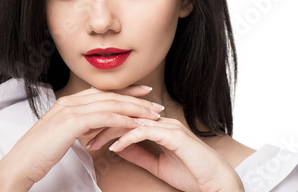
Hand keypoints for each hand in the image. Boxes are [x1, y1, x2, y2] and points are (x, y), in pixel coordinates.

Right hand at [0, 85, 163, 190]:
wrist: (20, 163)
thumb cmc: (40, 153)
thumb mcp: (62, 134)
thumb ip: (79, 125)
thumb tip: (95, 126)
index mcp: (67, 102)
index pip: (102, 92)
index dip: (124, 92)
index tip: (143, 93)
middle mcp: (69, 102)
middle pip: (109, 95)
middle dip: (135, 98)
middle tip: (155, 102)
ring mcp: (69, 110)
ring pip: (109, 104)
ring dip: (134, 108)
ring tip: (152, 114)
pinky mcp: (71, 123)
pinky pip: (103, 118)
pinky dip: (122, 120)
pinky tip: (135, 124)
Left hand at [87, 117, 243, 191]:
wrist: (216, 182)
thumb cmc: (191, 172)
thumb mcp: (157, 163)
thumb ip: (138, 153)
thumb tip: (118, 147)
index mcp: (157, 124)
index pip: (125, 116)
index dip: (103, 122)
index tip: (85, 132)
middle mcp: (161, 120)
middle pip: (124, 114)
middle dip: (100, 123)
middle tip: (81, 134)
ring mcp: (168, 125)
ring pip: (131, 121)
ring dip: (109, 130)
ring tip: (92, 141)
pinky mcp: (173, 135)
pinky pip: (144, 133)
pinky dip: (127, 139)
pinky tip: (114, 147)